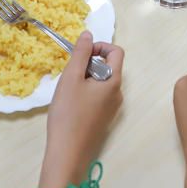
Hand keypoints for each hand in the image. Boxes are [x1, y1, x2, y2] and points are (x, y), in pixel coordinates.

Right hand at [39, 32, 123, 187]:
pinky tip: (71, 104)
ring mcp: (112, 108)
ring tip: (68, 90)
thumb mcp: (71, 78)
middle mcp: (118, 94)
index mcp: (114, 81)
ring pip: (101, 82)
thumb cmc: (69, 113)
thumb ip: (80, 53)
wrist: (68, 153)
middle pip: (108, 67)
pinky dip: (86, 93)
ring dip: (86, 78)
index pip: (116, 52)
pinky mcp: (103, 119)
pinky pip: (98, 97)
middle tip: (70, 74)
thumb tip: (88, 34)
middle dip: (89, 64)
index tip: (81, 54)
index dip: (100, 46)